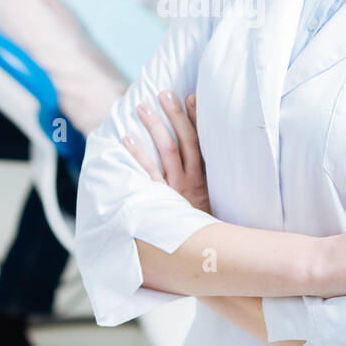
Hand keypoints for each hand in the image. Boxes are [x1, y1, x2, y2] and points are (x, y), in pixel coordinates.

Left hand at [123, 91, 209, 212]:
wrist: (203, 253)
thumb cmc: (207, 224)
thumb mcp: (215, 200)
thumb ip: (210, 177)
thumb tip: (217, 152)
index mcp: (208, 177)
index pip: (203, 141)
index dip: (197, 118)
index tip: (190, 96)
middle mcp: (192, 180)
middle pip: (184, 141)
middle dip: (174, 115)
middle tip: (164, 92)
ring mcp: (175, 189)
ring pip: (166, 152)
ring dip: (155, 127)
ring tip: (142, 106)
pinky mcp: (160, 200)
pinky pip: (147, 174)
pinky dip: (138, 155)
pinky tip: (127, 138)